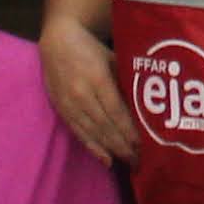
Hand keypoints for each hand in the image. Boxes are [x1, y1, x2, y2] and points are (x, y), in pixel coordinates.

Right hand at [41, 19, 137, 162]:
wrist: (56, 42)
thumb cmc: (90, 49)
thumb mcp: (112, 57)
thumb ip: (125, 79)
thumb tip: (147, 103)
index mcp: (97, 78)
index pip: (116, 111)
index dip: (130, 130)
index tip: (145, 144)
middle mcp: (81, 94)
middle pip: (106, 126)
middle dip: (124, 145)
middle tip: (142, 159)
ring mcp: (69, 104)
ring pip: (93, 133)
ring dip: (112, 150)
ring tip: (129, 162)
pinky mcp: (62, 111)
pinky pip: (79, 134)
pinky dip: (93, 148)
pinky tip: (107, 160)